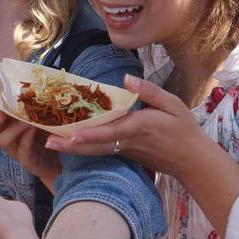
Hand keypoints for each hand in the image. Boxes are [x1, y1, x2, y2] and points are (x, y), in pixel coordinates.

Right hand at [0, 101, 60, 185]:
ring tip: (23, 120)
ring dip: (12, 128)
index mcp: (9, 122)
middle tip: (1, 111)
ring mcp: (16, 149)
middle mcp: (9, 135)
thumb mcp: (43, 116)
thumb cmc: (47, 135)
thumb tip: (39, 85)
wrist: (57, 161)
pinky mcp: (26, 160)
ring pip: (4, 139)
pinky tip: (33, 129)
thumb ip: (37, 105)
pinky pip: (23, 149)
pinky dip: (27, 138)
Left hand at [44, 75, 213, 179]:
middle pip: (95, 145)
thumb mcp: (173, 104)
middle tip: (46, 142)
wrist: (192, 160)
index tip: (72, 134)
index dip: (90, 134)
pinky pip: (101, 151)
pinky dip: (84, 148)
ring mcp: (124, 150)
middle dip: (70, 145)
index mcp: (138, 127)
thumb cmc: (184, 130)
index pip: (110, 131)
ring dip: (72, 149)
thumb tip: (126, 79)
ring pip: (95, 151)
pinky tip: (69, 143)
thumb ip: (149, 91)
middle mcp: (127, 141)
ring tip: (50, 144)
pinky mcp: (124, 154)